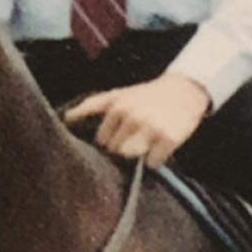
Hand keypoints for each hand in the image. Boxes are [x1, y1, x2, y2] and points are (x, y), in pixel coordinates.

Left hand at [64, 71, 211, 167]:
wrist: (185, 89)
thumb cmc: (148, 94)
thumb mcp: (118, 94)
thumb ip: (92, 106)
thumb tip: (66, 119)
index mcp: (117, 106)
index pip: (101, 140)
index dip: (109, 142)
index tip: (118, 138)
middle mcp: (132, 117)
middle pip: (114, 151)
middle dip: (122, 149)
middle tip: (134, 141)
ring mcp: (150, 128)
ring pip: (130, 157)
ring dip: (137, 156)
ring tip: (144, 146)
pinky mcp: (168, 139)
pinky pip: (152, 162)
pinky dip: (155, 160)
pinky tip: (159, 149)